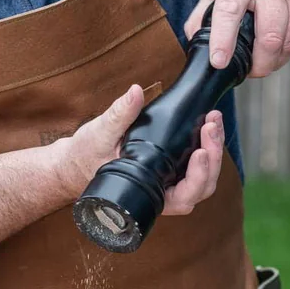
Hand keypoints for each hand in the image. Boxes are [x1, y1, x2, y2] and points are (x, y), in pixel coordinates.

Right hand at [52, 84, 224, 214]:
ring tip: (213, 119)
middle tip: (211, 124)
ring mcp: (170, 182)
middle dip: (213, 154)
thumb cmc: (86, 155)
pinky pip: (197, 163)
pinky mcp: (171, 169)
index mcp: (150, 196)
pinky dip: (206, 143)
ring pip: (205, 175)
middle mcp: (164, 193)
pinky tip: (208, 121)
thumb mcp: (99, 133)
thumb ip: (119, 114)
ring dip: (213, 147)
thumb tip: (135, 93)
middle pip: (203, 185)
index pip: (185, 195)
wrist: (76, 162)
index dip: (199, 176)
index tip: (200, 151)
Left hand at [185, 0, 289, 78]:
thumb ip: (205, 9)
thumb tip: (193, 39)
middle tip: (252, 70)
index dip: (223, 39)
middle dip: (260, 63)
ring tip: (267, 60)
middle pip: (269, 35)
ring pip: (289, 42)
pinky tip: (283, 45)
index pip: (229, 9)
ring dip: (277, 60)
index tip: (219, 62)